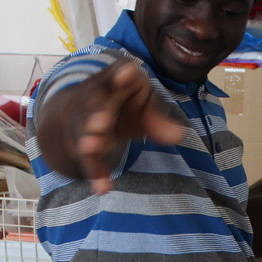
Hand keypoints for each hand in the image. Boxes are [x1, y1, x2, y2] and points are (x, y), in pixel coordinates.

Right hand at [57, 59, 184, 192]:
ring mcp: (84, 120)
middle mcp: (95, 97)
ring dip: (88, 139)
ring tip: (90, 147)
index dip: (122, 73)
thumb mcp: (144, 108)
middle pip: (94, 103)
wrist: (90, 114)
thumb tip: (180, 135)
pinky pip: (87, 159)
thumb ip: (159, 121)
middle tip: (101, 123)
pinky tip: (103, 189)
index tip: (127, 73)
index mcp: (116, 80)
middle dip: (97, 113)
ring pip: (83, 129)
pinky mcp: (81, 144)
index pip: (118, 72)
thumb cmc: (126, 105)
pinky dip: (95, 173)